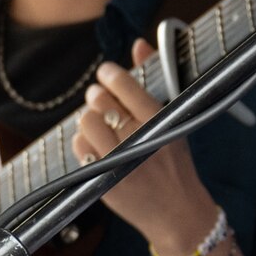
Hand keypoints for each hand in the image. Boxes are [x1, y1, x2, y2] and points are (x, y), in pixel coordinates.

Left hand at [72, 42, 221, 255]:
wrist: (176, 212)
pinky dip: (83, 141)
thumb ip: (155, 79)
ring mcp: (118, 162)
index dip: (110, 74)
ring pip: (85, 123)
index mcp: (160, 123)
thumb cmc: (176, 162)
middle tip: (100, 98)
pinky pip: (79, 146)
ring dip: (89, 118)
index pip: (125, 86)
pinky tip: (96, 144)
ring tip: (99, 122)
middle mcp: (138, 141)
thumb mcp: (175, 120)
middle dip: (97, 96)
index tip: (107, 72)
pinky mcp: (103, 179)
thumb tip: (138, 42)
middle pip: (100, 102)